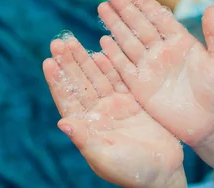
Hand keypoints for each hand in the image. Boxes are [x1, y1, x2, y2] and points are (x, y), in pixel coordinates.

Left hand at [43, 37, 185, 187]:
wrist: (164, 173)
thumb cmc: (133, 172)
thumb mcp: (106, 157)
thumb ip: (85, 140)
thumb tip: (62, 123)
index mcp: (87, 127)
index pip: (68, 99)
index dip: (58, 80)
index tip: (48, 61)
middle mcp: (98, 114)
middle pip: (79, 83)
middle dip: (68, 63)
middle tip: (57, 42)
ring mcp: (115, 107)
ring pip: (96, 77)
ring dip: (84, 60)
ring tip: (72, 41)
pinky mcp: (133, 102)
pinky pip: (118, 78)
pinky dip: (109, 64)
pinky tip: (100, 50)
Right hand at [97, 0, 213, 148]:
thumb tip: (211, 7)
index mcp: (180, 41)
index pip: (158, 17)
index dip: (144, 2)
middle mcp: (161, 51)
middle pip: (139, 25)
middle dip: (124, 8)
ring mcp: (150, 68)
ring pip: (128, 42)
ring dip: (115, 25)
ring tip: (103, 8)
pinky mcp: (141, 87)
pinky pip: (124, 68)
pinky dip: (113, 56)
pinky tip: (104, 41)